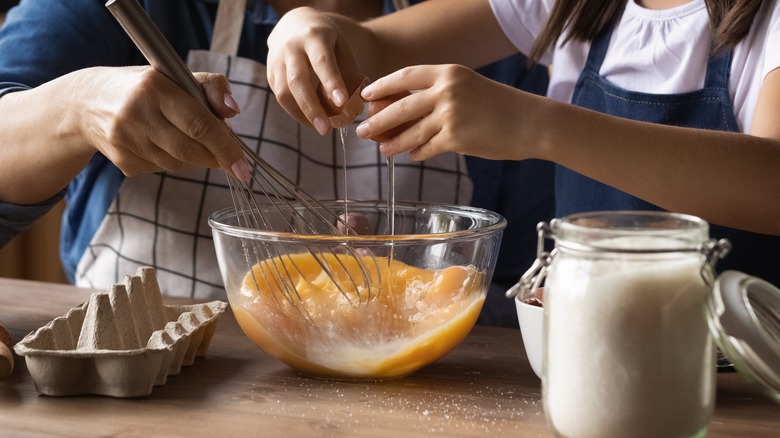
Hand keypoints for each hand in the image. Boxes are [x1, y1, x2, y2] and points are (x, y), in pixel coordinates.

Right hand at [78, 66, 245, 176]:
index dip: (226, 148)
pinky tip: (163, 144)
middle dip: (214, 157)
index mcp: (154, 88)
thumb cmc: (145, 88)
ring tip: (187, 139)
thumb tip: (233, 112)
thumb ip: (211, 87)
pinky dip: (173, 161)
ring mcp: (126, 141)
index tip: (243, 166)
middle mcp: (136, 114)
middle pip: (191, 150)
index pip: (199, 125)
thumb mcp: (176, 76)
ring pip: (178, 163)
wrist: (87, 104)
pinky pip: (162, 169)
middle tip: (227, 157)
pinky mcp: (123, 161)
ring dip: (194, 158)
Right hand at [267, 7, 362, 134]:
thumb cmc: (326, 39)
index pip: (322, 61)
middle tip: (326, 130)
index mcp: (313, 36)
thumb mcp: (341, 45)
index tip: (342, 103)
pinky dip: (296, 112)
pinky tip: (311, 119)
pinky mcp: (270, 73)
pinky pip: (281, 97)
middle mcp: (291, 47)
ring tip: (321, 128)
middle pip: (297, 81)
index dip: (331, 82)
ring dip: (302, 115)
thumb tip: (358, 103)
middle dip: (312, 108)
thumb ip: (349, 71)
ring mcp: (276, 60)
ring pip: (284, 93)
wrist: (294, 23)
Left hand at [355, 64, 535, 160]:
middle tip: (362, 131)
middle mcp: (447, 90)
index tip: (366, 96)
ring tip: (382, 149)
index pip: (405, 76)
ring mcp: (450, 115)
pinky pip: (426, 148)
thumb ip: (438, 95)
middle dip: (377, 121)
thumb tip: (403, 112)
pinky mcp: (456, 138)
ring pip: (411, 132)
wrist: (531, 122)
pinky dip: (417, 153)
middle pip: (400, 107)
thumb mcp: (468, 88)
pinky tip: (412, 155)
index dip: (382, 86)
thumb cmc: (500, 107)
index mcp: (449, 72)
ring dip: (393, 142)